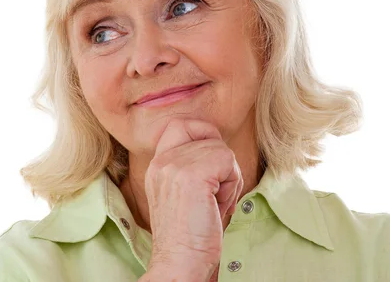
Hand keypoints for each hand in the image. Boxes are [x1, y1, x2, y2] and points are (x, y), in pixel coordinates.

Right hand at [143, 118, 243, 276]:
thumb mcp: (183, 194)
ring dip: (228, 176)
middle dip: (220, 159)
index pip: (179, 125)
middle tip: (216, 188)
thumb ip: (192, 167)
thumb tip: (221, 152)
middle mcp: (161, 161)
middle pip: (206, 133)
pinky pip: (227, 160)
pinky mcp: (190, 174)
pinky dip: (232, 183)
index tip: (211, 168)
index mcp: (157, 166)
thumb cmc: (191, 236)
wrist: (180, 263)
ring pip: (221, 149)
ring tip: (215, 203)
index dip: (203, 136)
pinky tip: (218, 205)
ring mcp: (173, 165)